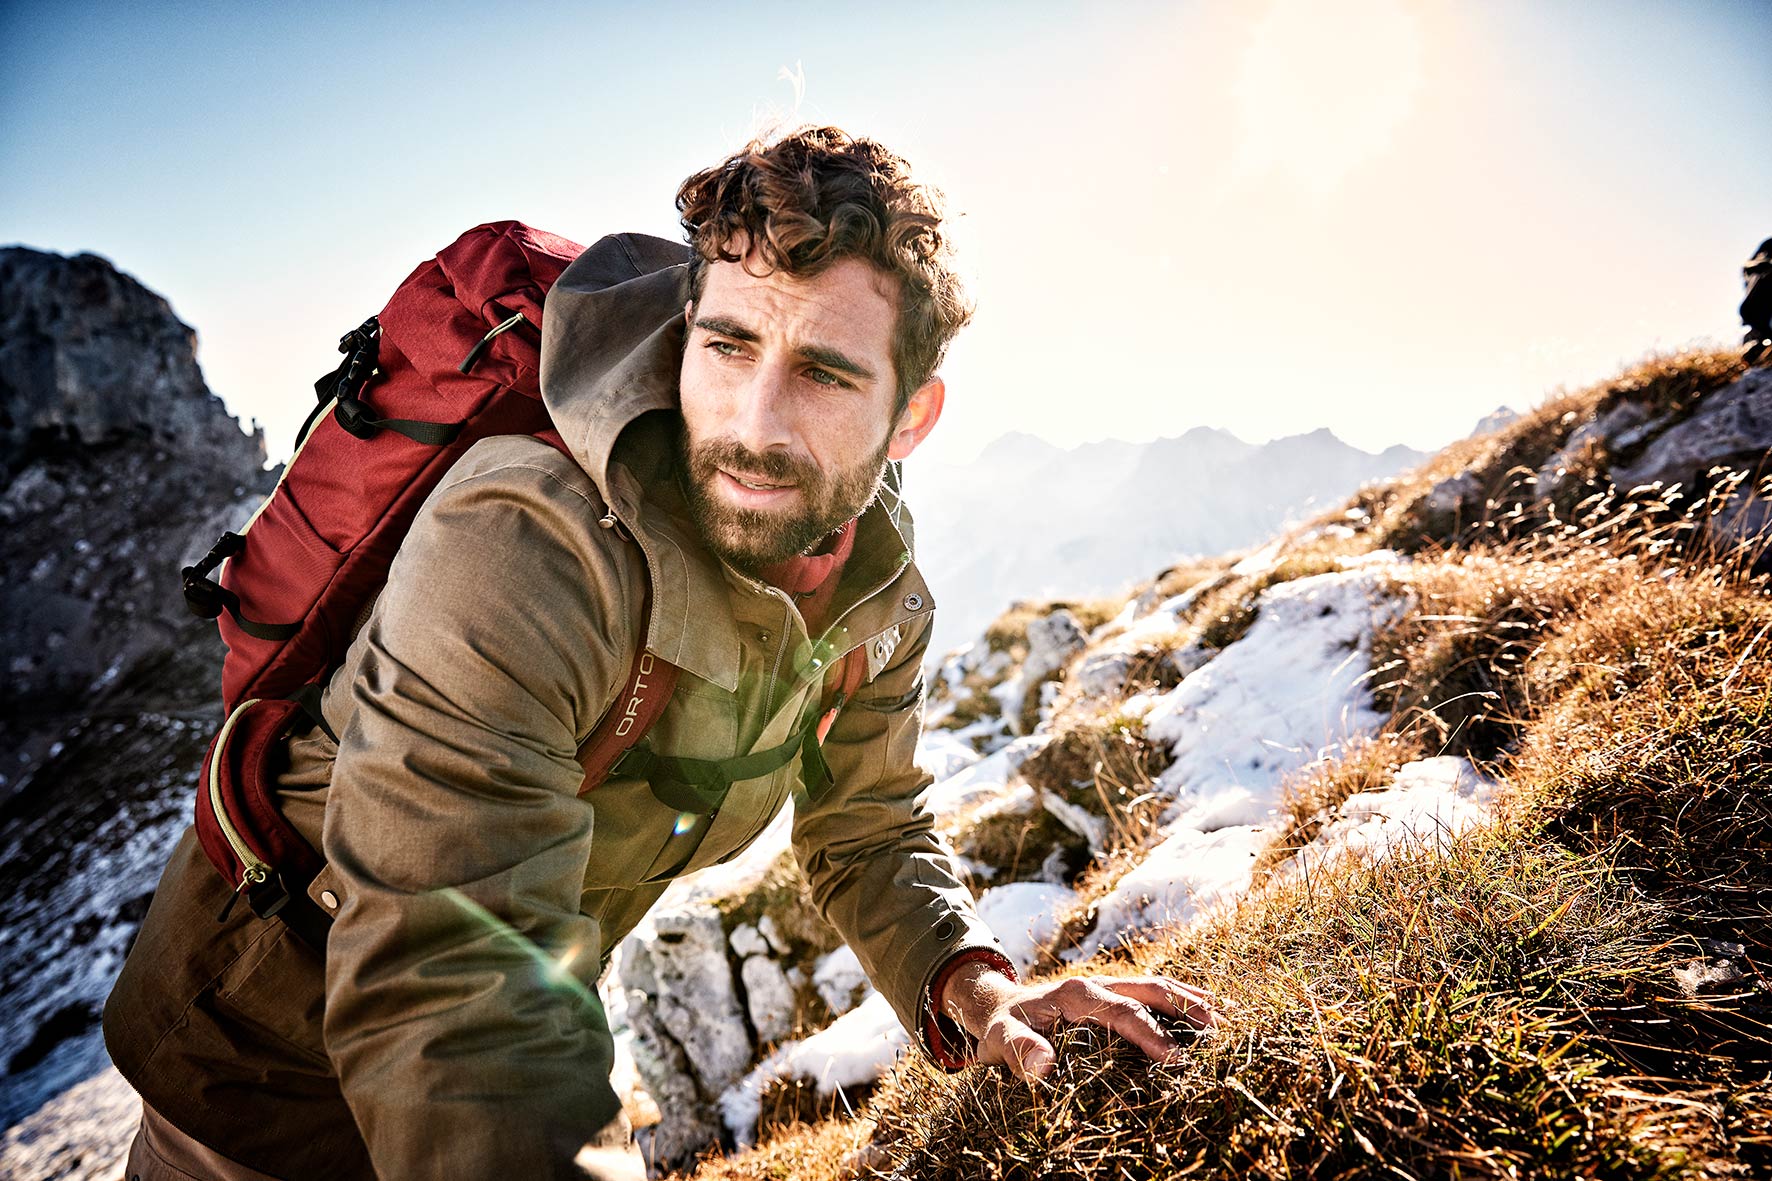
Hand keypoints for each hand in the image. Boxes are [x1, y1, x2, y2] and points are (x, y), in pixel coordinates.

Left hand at [940, 964, 1217, 1081]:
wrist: (996, 1008)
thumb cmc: (1000, 1027)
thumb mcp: (999, 1040)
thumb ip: (1018, 1050)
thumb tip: (1044, 1064)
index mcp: (1075, 994)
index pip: (1121, 1012)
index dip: (1150, 1033)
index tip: (1175, 1059)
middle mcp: (1096, 984)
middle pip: (1148, 989)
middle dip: (1183, 1007)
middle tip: (1218, 1030)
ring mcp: (1107, 988)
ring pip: (1154, 988)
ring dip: (1187, 1001)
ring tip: (1223, 1020)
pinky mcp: (1112, 997)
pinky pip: (1149, 996)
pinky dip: (1177, 1003)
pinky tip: (1203, 1016)